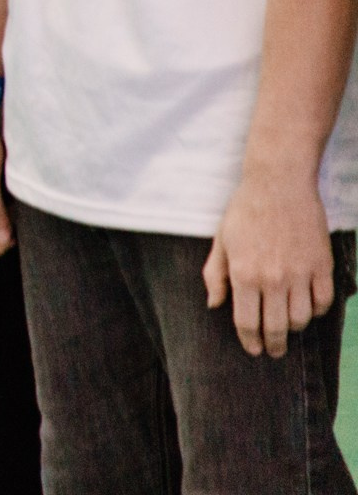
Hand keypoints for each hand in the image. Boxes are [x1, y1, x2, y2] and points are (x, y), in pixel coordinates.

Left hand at [206, 171, 338, 357]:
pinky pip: (323, 302)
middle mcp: (272, 279)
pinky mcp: (322, 266)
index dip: (249, 341)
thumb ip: (215, 275)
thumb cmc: (245, 211)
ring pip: (301, 319)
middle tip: (273, 352)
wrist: (279, 185)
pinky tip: (309, 309)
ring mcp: (300, 274)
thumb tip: (214, 305)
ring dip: (294, 328)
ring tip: (288, 328)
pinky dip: (317, 311)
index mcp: (243, 274)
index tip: (253, 350)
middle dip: (273, 345)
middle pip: (276, 327)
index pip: (246, 321)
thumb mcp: (221, 241)